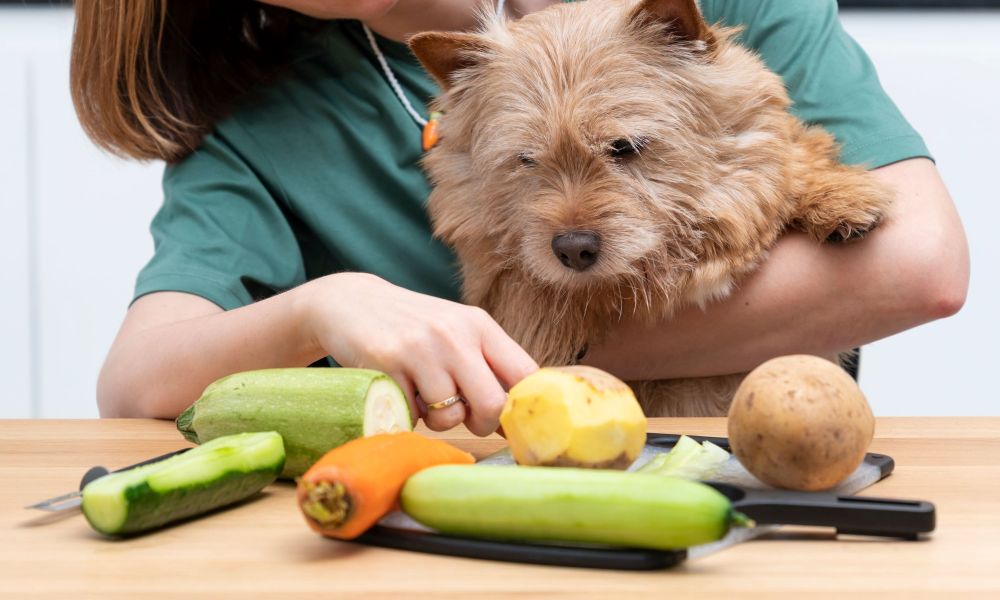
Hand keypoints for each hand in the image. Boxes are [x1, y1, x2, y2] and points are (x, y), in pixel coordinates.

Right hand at [301, 272, 537, 434]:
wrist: (351, 303)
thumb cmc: (415, 328)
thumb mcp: (457, 331)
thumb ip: (489, 365)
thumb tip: (519, 419)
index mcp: (480, 325)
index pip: (525, 373)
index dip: (523, 406)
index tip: (513, 419)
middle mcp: (454, 334)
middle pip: (492, 404)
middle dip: (483, 424)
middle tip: (467, 418)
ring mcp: (420, 349)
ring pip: (449, 417)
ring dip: (437, 420)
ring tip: (424, 397)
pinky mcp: (387, 365)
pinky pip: (412, 416)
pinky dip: (409, 413)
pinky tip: (400, 389)